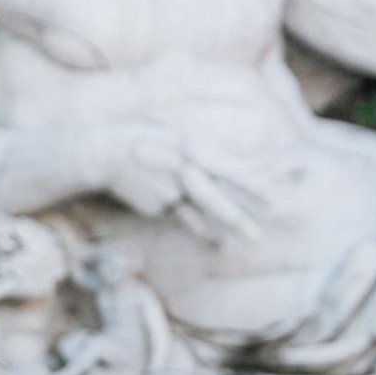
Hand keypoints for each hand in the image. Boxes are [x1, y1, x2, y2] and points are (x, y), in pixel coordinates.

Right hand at [95, 118, 266, 245]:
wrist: (103, 151)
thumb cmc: (142, 134)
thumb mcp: (176, 132)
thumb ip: (200, 150)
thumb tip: (225, 168)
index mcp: (190, 146)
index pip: (226, 170)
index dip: (250, 187)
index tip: (272, 200)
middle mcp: (180, 170)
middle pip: (213, 198)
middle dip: (236, 217)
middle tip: (257, 236)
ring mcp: (167, 191)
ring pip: (199, 213)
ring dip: (220, 228)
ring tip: (239, 242)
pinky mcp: (155, 205)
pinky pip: (181, 215)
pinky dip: (197, 225)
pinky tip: (214, 239)